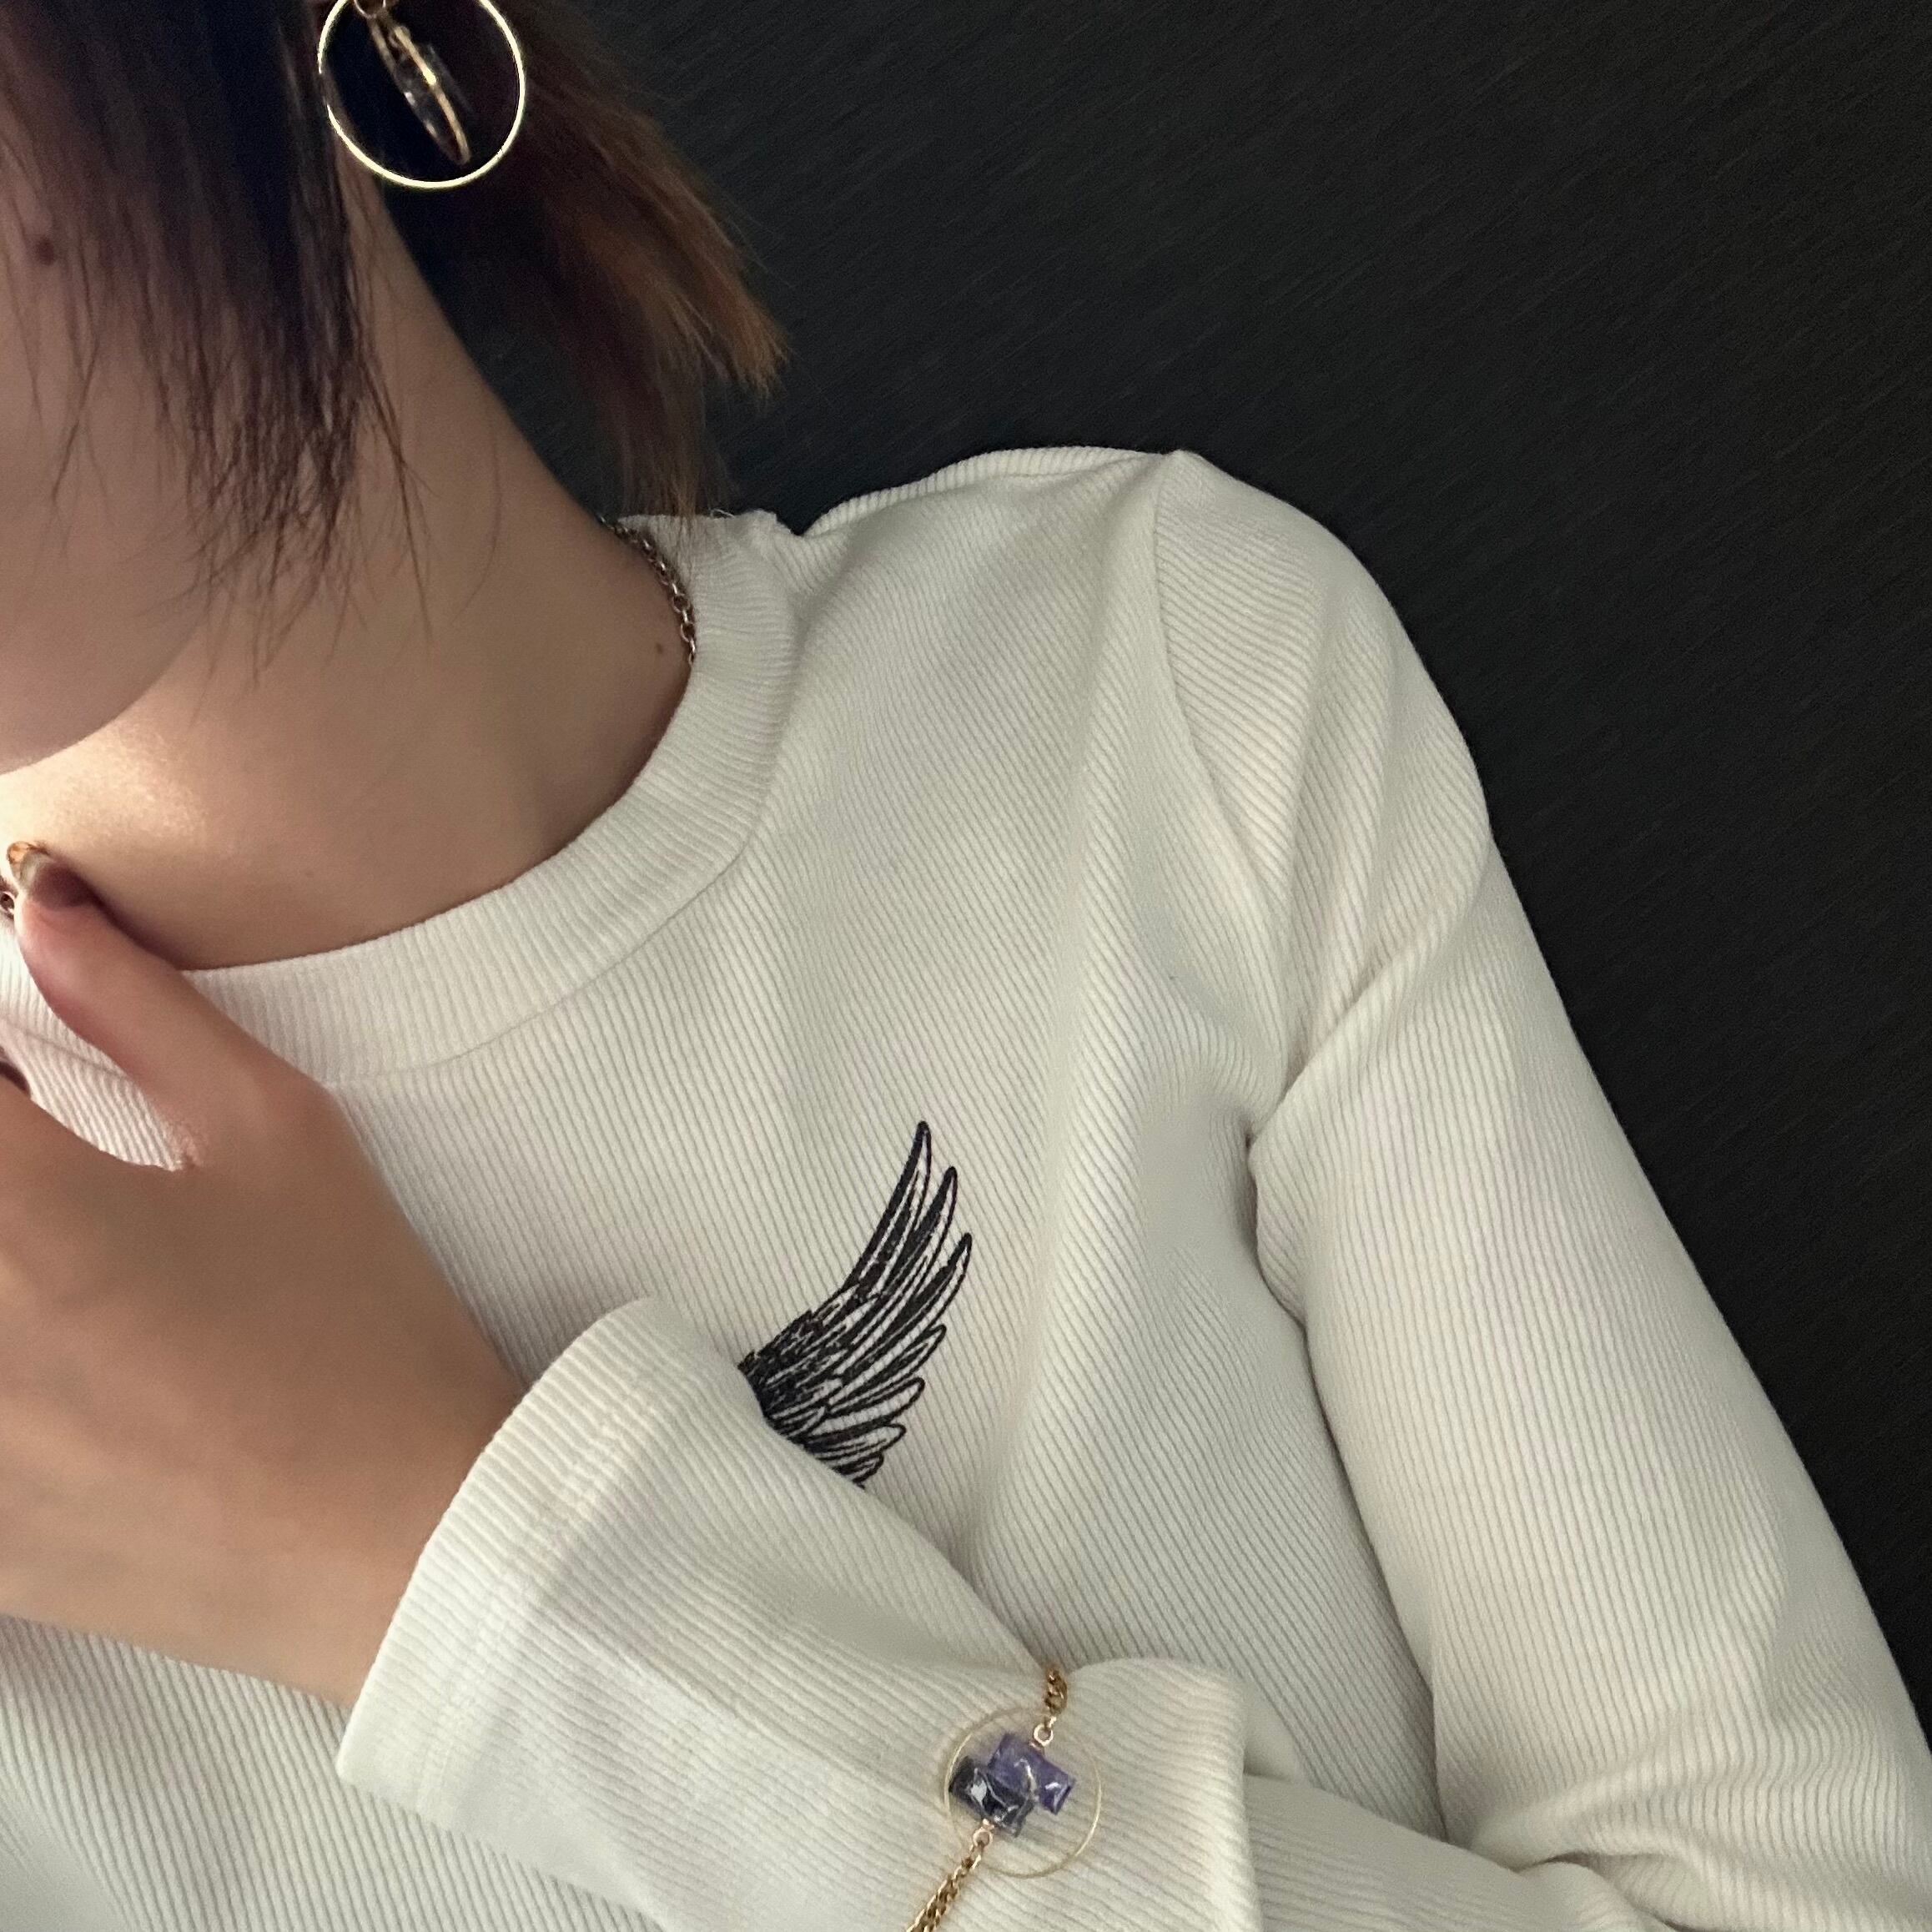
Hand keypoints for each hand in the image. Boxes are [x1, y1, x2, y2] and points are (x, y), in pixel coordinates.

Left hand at [0, 846, 526, 1707]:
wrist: (403, 1541)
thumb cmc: (359, 1328)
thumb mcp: (281, 1136)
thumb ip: (138, 1008)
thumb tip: (44, 906)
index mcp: (21, 1207)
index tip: (32, 1079)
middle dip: (1, 1158)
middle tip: (55, 1156)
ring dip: (12, 1259)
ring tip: (78, 1266)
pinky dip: (13, 1371)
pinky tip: (77, 1371)